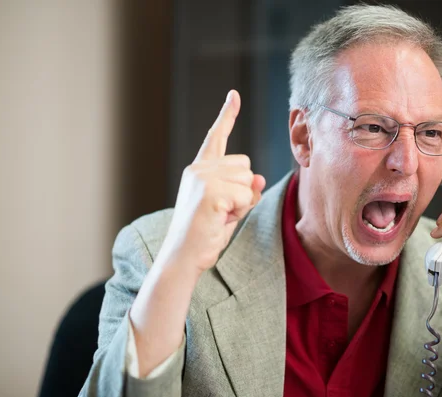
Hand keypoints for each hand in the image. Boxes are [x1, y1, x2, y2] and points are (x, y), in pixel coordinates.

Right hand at [160, 90, 265, 273]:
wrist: (183, 257)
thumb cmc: (204, 234)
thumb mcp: (229, 209)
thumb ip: (244, 191)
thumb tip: (258, 177)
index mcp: (199, 170)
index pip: (216, 138)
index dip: (227, 115)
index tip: (234, 95)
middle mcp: (198, 169)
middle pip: (245, 165)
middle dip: (243, 191)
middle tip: (222, 212)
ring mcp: (202, 178)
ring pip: (247, 180)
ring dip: (241, 203)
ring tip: (219, 217)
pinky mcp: (209, 191)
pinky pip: (244, 196)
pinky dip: (238, 211)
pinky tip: (218, 219)